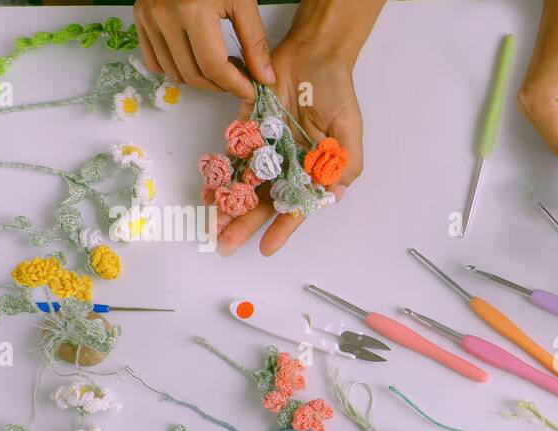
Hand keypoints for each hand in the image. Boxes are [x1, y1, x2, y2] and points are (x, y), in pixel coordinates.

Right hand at [135, 0, 273, 99]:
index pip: (214, 66)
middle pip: (193, 73)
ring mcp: (148, 18)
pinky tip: (195, 61)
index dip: (235, 85)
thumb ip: (255, 42)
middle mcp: (165, 16)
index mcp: (193, 11)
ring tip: (219, 69)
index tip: (249, 91)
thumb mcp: (242, 1)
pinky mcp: (139, 18)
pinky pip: (154, 60)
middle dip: (220, 85)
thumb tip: (264, 78)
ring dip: (199, 80)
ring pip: (173, 72)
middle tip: (237, 80)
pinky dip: (175, 69)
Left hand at [215, 0, 379, 256]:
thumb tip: (332, 195)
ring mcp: (265, 150)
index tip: (266, 248)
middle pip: (263, 202)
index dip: (282, 229)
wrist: (313, 54)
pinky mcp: (247, 130)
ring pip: (243, 185)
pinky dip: (218, 175)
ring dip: (227, 206)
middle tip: (223, 244)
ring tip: (210, 225)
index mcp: (312, 171)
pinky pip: (230, 156)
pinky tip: (207, 192)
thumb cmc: (337, 92)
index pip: (296, 207)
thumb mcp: (350, 130)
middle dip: (244, 224)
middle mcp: (287, 165)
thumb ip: (345, 164)